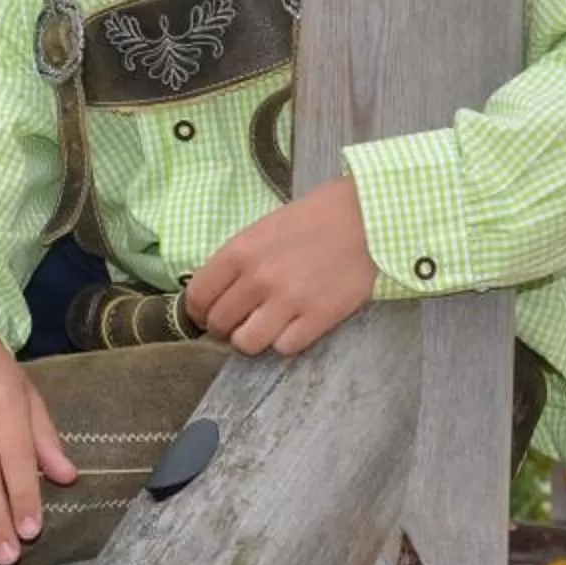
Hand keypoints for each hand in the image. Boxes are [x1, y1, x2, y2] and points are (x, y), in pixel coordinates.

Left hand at [185, 177, 378, 356]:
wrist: (367, 218)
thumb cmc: (316, 218)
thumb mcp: (265, 228)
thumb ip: (239, 260)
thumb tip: (218, 292)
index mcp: (240, 251)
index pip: (198, 297)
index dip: (199, 311)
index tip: (209, 313)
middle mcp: (258, 279)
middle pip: (220, 324)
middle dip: (225, 327)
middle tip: (241, 319)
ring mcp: (288, 301)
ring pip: (247, 343)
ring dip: (252, 338)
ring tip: (266, 326)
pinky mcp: (317, 318)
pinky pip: (284, 347)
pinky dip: (286, 340)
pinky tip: (295, 323)